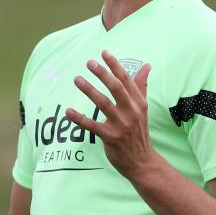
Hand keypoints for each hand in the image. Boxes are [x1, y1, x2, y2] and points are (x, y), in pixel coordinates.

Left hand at [66, 50, 158, 179]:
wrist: (142, 162)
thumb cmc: (139, 132)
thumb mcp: (143, 108)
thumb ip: (142, 86)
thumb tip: (147, 65)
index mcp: (139, 102)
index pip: (126, 80)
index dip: (115, 65)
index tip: (104, 52)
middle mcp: (131, 111)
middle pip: (116, 88)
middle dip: (102, 73)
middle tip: (89, 62)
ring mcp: (121, 125)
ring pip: (103, 103)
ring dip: (89, 90)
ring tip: (77, 79)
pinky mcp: (110, 137)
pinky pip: (92, 125)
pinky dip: (79, 118)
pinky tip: (68, 111)